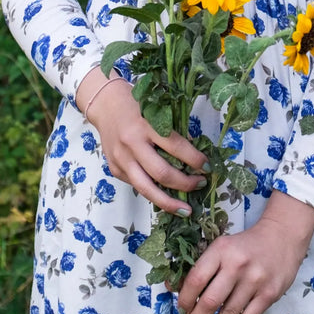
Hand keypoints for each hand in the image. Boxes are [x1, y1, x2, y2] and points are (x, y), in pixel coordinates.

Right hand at [80, 72, 206, 214]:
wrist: (106, 104)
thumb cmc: (138, 104)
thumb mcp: (158, 111)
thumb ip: (172, 132)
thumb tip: (194, 156)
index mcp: (147, 124)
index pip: (176, 147)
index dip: (195, 159)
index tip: (208, 166)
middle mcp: (132, 144)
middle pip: (162, 173)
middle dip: (185, 183)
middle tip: (201, 185)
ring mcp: (121, 159)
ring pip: (146, 189)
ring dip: (169, 202)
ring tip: (186, 209)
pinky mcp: (114, 169)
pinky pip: (137, 186)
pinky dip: (153, 193)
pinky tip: (166, 197)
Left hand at [177, 192, 313, 313]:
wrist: (282, 236)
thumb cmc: (246, 245)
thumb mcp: (222, 246)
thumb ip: (201, 266)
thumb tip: (172, 288)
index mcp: (222, 250)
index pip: (196, 280)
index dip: (184, 299)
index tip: (182, 308)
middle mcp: (238, 265)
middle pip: (209, 301)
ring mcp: (255, 280)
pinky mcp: (269, 294)